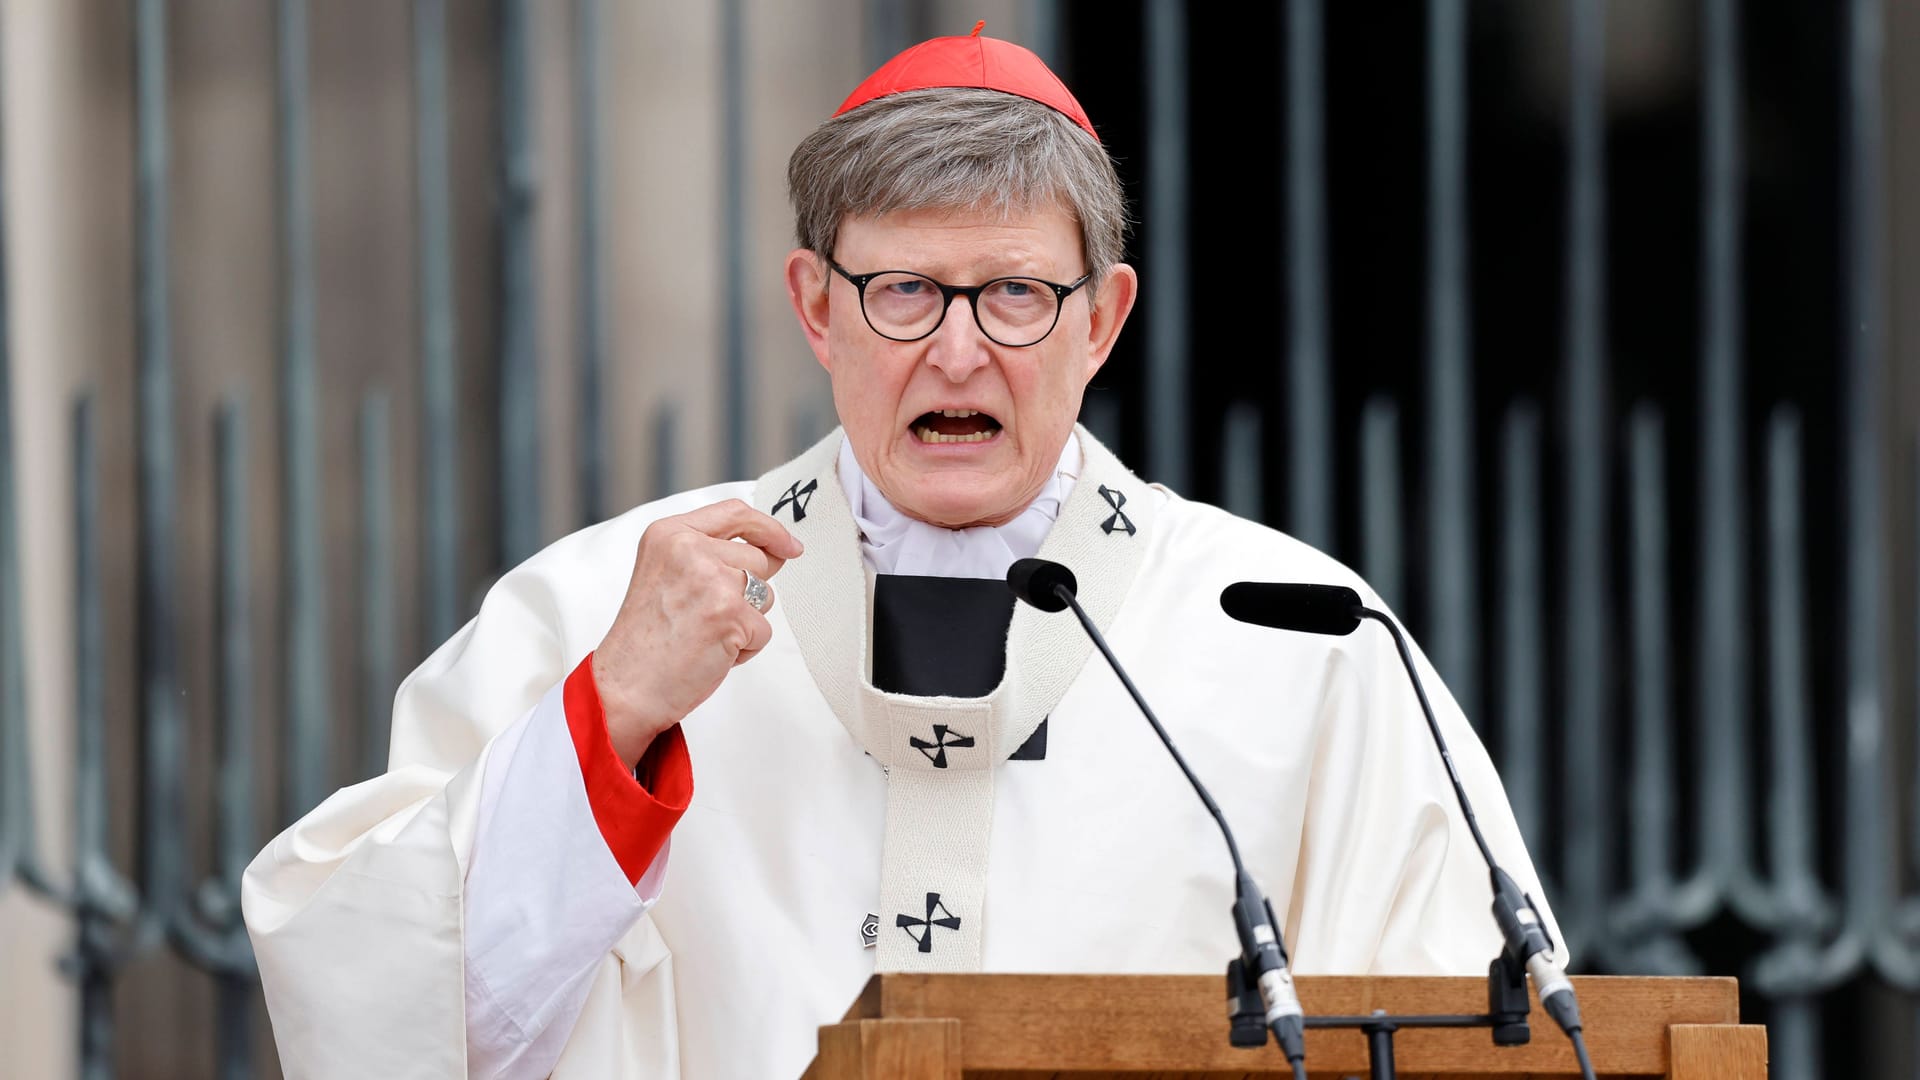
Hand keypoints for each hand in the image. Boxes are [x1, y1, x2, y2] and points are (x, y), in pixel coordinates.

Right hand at [592, 499, 803, 768]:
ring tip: (704, 634)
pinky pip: (763, 631)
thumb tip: (777, 550)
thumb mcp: (666, 574)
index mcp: (669, 533)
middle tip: (706, 616)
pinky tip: (710, 653)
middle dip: (748, 591)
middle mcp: (689, 549)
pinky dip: (744, 649)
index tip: (789, 545)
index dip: (769, 529)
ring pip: (765, 595)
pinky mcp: (730, 614)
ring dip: (745, 621)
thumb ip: (710, 553)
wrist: (626, 686)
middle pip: (758, 559)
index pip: (736, 513)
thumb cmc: (646, 639)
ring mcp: (711, 580)